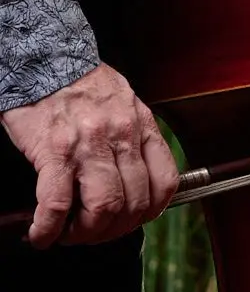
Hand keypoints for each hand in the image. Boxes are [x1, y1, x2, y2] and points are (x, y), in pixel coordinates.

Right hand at [2, 64, 178, 247]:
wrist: (46, 58)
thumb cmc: (82, 84)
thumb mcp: (123, 103)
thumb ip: (132, 137)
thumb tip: (134, 179)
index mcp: (141, 125)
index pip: (165, 182)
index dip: (149, 212)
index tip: (130, 219)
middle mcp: (121, 135)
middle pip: (133, 202)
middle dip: (113, 230)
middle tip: (93, 232)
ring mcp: (88, 144)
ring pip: (103, 207)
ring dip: (85, 233)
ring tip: (69, 233)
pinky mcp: (54, 151)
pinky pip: (56, 204)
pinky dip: (48, 228)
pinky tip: (41, 233)